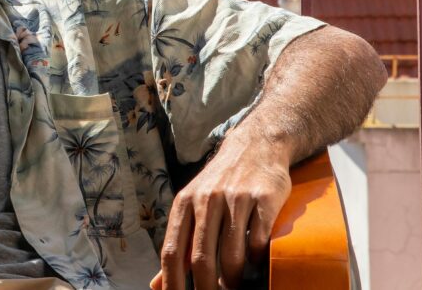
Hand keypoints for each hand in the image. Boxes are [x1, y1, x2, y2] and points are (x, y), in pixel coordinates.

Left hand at [151, 132, 291, 289]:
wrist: (255, 146)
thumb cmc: (219, 183)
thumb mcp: (192, 205)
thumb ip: (178, 243)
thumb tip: (157, 283)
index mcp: (184, 203)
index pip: (172, 251)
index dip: (172, 282)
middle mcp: (206, 200)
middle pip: (201, 258)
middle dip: (206, 288)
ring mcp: (235, 199)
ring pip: (232, 253)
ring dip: (232, 279)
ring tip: (232, 287)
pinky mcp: (264, 199)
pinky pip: (259, 240)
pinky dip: (257, 259)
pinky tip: (255, 262)